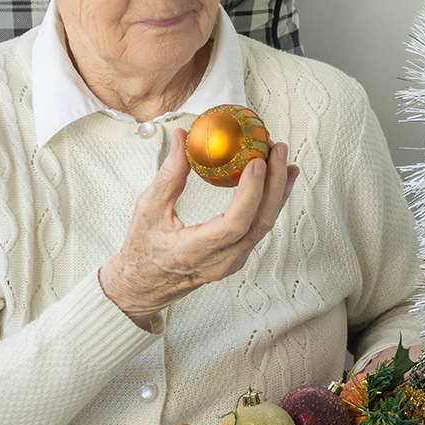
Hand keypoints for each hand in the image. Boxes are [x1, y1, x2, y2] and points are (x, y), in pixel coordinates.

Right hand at [99, 127, 298, 328]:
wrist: (143, 286)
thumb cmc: (142, 251)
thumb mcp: (147, 209)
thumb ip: (169, 174)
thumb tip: (183, 138)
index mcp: (194, 251)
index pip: (234, 224)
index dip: (250, 192)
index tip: (256, 162)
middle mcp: (219, 261)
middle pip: (259, 223)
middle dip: (274, 183)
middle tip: (276, 150)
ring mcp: (232, 262)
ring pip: (264, 227)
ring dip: (277, 192)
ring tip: (283, 161)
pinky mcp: (237, 258)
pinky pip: (260, 229)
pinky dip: (270, 203)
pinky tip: (276, 183)